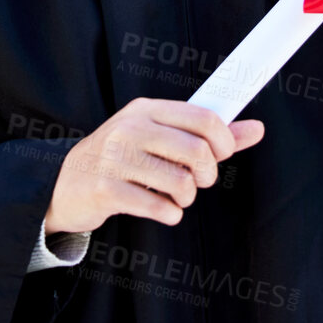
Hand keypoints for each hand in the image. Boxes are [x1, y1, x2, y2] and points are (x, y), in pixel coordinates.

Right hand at [44, 97, 265, 233]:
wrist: (65, 183)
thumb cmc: (122, 158)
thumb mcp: (160, 136)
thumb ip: (208, 135)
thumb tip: (257, 129)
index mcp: (147, 109)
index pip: (203, 117)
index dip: (224, 141)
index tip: (221, 156)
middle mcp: (131, 127)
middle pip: (197, 150)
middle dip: (207, 174)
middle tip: (197, 181)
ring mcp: (115, 158)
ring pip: (181, 181)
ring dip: (187, 198)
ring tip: (176, 196)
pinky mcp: (106, 189)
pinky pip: (158, 206)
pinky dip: (170, 213)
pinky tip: (162, 209)